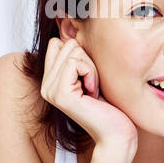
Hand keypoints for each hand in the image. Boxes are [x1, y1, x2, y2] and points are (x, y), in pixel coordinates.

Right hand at [40, 36, 137, 153]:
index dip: (82, 54)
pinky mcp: (60, 93)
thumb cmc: (112, 107)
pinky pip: (76, 62)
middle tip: (94, 85)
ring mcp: (50, 90)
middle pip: (66, 44)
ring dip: (92, 68)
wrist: (118, 134)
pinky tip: (94, 93)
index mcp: (51, 81)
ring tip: (94, 90)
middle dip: (88, 61)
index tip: (91, 77)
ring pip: (72, 51)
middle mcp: (46, 85)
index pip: (59, 43)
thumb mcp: (93, 75)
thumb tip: (74, 28)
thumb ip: (80, 57)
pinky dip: (92, 73)